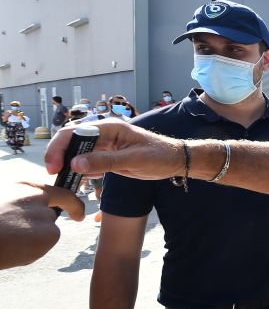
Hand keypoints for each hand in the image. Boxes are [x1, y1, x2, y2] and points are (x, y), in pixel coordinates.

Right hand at [0, 183, 86, 269]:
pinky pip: (45, 244)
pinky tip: (16, 250)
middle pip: (50, 214)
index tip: (77, 211)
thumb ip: (19, 203)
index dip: (70, 202)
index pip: (55, 192)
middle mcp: (37, 198)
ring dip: (34, 238)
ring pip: (47, 231)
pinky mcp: (49, 233)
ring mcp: (44, 215)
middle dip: (46, 225)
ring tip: (10, 241)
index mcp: (22, 188)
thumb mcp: (3, 202)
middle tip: (61, 226)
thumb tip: (38, 209)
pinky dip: (34, 250)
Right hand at [44, 120, 183, 180]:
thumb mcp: (134, 160)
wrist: (175, 161)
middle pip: (71, 141)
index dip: (60, 147)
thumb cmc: (160, 156)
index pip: (75, 132)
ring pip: (77, 153)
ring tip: (64, 181)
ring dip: (68, 165)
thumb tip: (75, 164)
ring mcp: (104, 145)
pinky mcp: (107, 156)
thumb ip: (106, 161)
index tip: (55, 166)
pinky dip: (80, 171)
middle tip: (55, 175)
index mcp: (109, 127)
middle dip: (59, 156)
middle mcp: (103, 134)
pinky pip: (87, 162)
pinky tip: (81, 181)